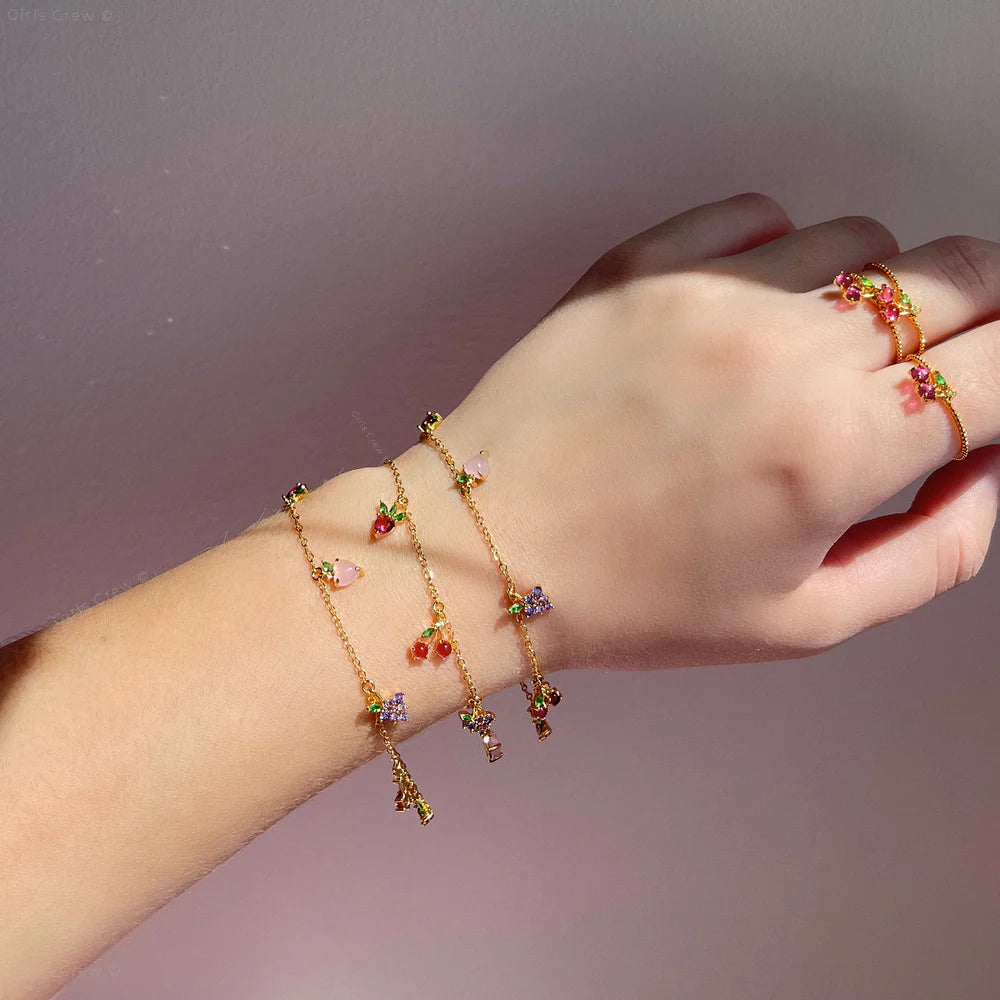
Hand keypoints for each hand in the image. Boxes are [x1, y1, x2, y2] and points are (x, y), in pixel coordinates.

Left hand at [429, 193, 999, 669]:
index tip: (987, 392)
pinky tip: (759, 308)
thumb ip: (931, 552)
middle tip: (940, 359)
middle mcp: (784, 353)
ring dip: (878, 286)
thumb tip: (980, 467)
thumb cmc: (631, 599)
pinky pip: (758, 213)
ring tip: (826, 350)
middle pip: (958, 274)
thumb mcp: (802, 621)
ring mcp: (709, 294)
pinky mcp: (643, 265)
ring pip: (866, 235)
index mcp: (836, 451)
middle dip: (978, 313)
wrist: (490, 551)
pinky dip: (784, 249)